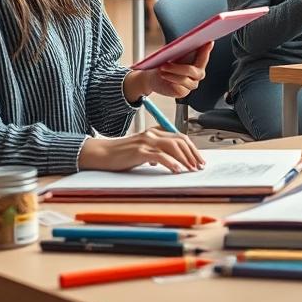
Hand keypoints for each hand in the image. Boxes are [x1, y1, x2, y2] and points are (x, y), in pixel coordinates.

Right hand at [78, 128, 204, 172]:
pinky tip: (176, 170)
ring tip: (191, 169)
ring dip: (185, 159)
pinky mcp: (139, 151)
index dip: (192, 149)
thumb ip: (156, 152)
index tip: (199, 160)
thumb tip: (170, 161)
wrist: (102, 153)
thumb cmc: (122, 154)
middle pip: (180, 141)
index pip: (180, 137)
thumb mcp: (143, 150)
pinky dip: (171, 163)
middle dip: (193, 154)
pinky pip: (160, 156)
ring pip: (173, 147)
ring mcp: (146, 142)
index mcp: (155, 132)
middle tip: (199, 166)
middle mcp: (153, 134)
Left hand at [124, 43, 209, 99]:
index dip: (207, 49)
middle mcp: (198, 73)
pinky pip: (179, 89)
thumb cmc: (165, 62)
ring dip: (171, 75)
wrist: (154, 76)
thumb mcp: (172, 53)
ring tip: (161, 70)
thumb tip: (186, 41)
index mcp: (198, 60)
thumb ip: (181, 48)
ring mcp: (192, 83)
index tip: (209, 42)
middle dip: (179, 68)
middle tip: (165, 64)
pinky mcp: (183, 92)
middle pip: (194, 71)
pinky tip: (164, 78)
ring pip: (184, 80)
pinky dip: (170, 82)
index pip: (205, 54)